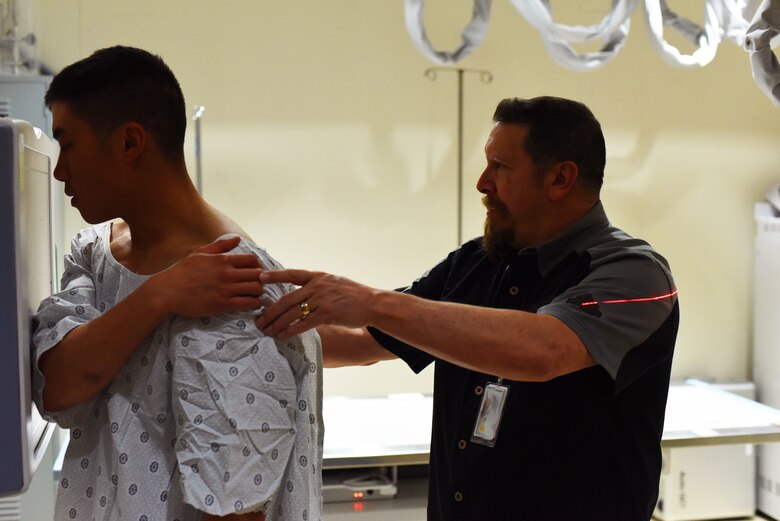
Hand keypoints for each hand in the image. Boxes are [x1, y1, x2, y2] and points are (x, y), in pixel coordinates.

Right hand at [146, 236, 263, 316]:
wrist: (168, 292)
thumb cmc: (183, 272)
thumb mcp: (200, 253)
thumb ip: (220, 246)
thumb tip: (237, 239)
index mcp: (223, 260)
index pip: (252, 260)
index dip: (257, 266)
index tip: (254, 271)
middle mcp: (227, 273)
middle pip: (258, 274)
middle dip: (260, 279)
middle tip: (256, 283)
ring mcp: (226, 289)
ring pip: (256, 289)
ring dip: (258, 291)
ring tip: (254, 293)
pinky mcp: (223, 304)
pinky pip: (248, 303)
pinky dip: (254, 303)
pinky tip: (251, 303)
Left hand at [257, 269, 378, 338]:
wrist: (372, 303)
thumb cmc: (354, 294)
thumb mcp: (334, 282)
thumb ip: (318, 285)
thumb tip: (302, 292)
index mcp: (318, 276)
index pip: (292, 274)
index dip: (275, 276)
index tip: (260, 278)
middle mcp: (318, 286)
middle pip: (287, 299)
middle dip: (270, 311)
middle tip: (259, 320)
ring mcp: (322, 300)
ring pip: (293, 313)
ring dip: (277, 323)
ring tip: (267, 330)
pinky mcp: (327, 314)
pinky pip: (304, 323)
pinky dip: (291, 330)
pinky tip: (283, 335)